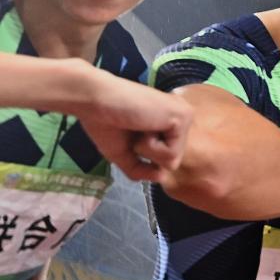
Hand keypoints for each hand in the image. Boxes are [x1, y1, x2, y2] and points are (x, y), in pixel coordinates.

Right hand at [74, 74, 192, 182]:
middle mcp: (181, 118)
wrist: (94, 101)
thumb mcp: (123, 153)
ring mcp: (185, 116)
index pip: (167, 156)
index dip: (146, 155)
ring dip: (147, 150)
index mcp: (170, 123)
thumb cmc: (105, 123)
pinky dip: (150, 147)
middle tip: (134, 130)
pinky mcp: (183, 117)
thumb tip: (160, 178)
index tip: (131, 134)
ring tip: (138, 127)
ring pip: (172, 160)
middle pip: (171, 160)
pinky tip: (143, 125)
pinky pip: (171, 154)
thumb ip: (141, 169)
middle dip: (147, 153)